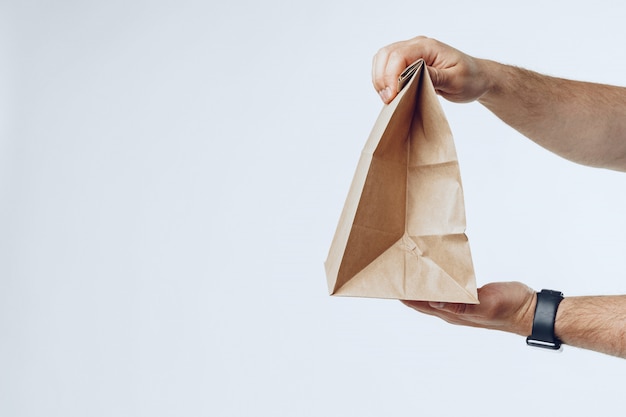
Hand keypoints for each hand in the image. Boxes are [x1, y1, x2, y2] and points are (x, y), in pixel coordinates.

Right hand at [372, 36, 491, 103]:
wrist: (477, 78)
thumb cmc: (470, 78)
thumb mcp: (456, 80)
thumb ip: (435, 76)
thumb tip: (413, 76)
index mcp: (428, 47)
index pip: (399, 56)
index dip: (390, 76)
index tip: (392, 96)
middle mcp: (416, 46)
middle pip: (385, 55)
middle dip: (381, 78)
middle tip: (388, 100)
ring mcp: (411, 53)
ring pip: (382, 60)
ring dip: (379, 79)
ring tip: (387, 98)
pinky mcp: (407, 62)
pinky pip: (386, 67)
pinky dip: (383, 80)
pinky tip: (390, 93)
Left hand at [402, 282, 536, 336]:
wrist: (531, 310)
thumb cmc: (510, 308)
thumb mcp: (486, 304)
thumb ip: (461, 304)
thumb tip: (434, 302)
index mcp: (452, 314)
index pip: (419, 305)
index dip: (404, 296)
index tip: (389, 283)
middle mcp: (453, 310)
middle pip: (422, 300)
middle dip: (408, 288)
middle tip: (395, 271)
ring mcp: (462, 304)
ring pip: (434, 294)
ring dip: (423, 284)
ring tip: (410, 270)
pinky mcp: (471, 296)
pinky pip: (448, 289)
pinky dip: (439, 281)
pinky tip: (436, 273)